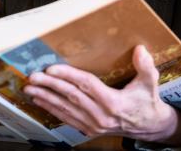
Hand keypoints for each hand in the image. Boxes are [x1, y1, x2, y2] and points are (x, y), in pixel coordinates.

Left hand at [23, 45, 180, 144]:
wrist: (149, 126)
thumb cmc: (147, 101)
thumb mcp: (150, 83)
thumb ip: (146, 67)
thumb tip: (140, 49)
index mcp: (114, 102)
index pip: (86, 86)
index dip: (68, 76)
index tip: (52, 68)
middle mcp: (101, 115)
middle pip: (71, 97)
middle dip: (50, 85)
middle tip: (33, 76)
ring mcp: (93, 124)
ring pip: (65, 109)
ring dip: (46, 98)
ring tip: (30, 88)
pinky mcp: (89, 129)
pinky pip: (66, 119)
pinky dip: (51, 110)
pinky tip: (40, 101)